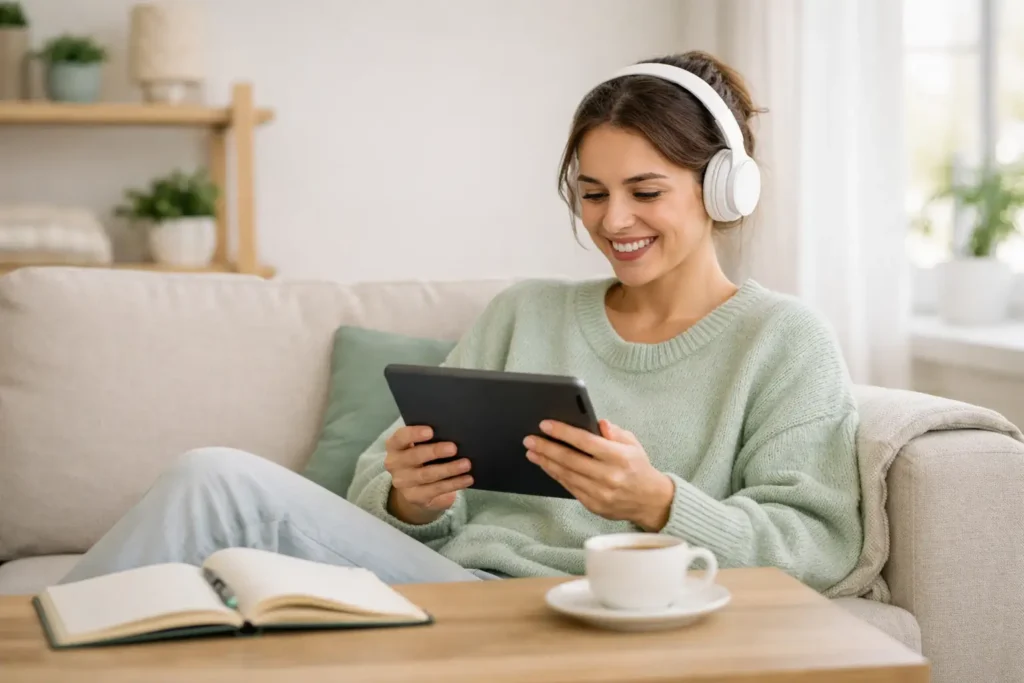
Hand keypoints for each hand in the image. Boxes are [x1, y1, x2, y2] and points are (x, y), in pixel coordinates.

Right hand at [384, 425, 472, 525]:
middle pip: (414, 456)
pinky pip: (436, 489)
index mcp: (395, 445)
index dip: (414, 434)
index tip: (431, 431)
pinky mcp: (414, 497)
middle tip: (454, 448)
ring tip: (466, 464)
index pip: (400, 437)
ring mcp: (402, 482)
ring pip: (427, 475)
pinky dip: (454, 483)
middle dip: (435, 451)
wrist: (416, 488)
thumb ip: (431, 439)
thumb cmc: (423, 458)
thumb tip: (453, 434)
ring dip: (449, 469)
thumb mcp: (421, 446)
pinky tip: (467, 479)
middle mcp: (394, 463)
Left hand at [524, 419, 674, 530]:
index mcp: (619, 457)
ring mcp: (600, 493)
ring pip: (566, 474)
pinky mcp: (593, 504)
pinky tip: (546, 465)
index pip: (585, 441)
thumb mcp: (632, 444)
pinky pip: (569, 487)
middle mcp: (608, 476)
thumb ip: (614, 432)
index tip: (545, 425)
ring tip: (532, 451)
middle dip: (546, 447)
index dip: (563, 432)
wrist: (649, 500)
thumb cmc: (638, 467)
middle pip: (570, 459)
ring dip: (546, 462)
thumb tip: (598, 422)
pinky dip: (555, 475)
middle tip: (529, 439)